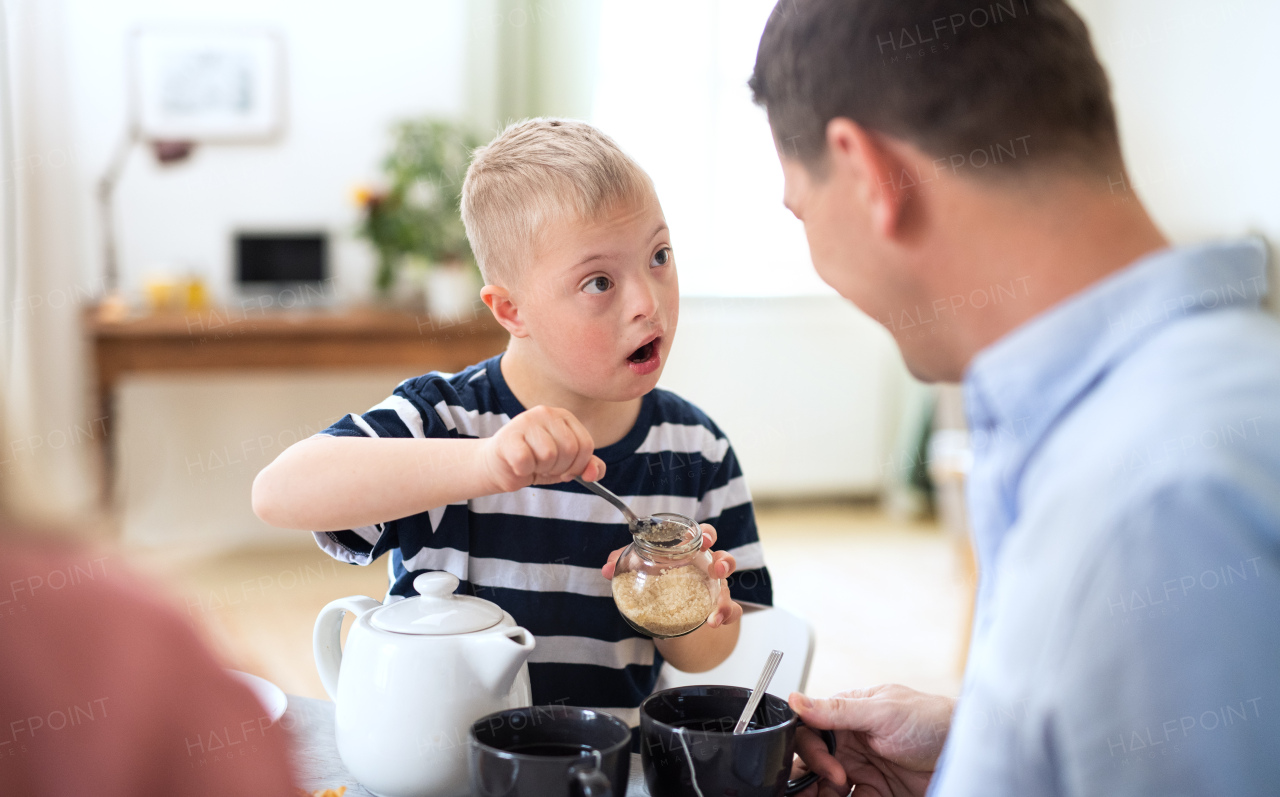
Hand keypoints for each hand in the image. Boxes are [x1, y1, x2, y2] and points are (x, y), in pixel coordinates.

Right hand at [482, 405, 605, 492]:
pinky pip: (526, 460)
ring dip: (541, 469)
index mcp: (564, 416)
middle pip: (570, 449)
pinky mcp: (508, 436)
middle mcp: (546, 413)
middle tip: (545, 466)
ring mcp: (526, 421)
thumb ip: (587, 467)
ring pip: (548, 455)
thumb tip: (592, 475)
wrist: (499, 467)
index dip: (578, 465)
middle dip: (560, 468)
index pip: (586, 444)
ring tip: (531, 463)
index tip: (566, 470)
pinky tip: (518, 464)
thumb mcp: (566, 466)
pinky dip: (523, 470)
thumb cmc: (535, 463)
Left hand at [601, 523, 742, 628]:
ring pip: (728, 588)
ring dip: (725, 600)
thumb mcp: (641, 569)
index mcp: (691, 551)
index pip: (703, 536)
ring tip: (715, 611)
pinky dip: (725, 617)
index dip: (706, 534)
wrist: (671, 609)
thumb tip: (606, 570)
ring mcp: (715, 588)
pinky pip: (730, 612)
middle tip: (715, 568)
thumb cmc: (660, 578)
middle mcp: (707, 567)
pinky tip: (713, 623)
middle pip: (724, 557)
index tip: (703, 539)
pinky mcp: (718, 608)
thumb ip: (623, 564)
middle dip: (724, 561)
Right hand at [788, 684, 954, 796]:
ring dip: (821, 795)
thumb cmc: (931, 721)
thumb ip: (838, 710)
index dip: (812, 753)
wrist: (968, 753)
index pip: (810, 732)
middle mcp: (850, 742)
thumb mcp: (883, 712)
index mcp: (847, 715)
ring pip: (826, 788)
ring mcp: (863, 769)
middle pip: (813, 764)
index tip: (832, 771)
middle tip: (817, 794)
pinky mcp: (877, 793)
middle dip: (808, 781)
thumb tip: (796, 699)